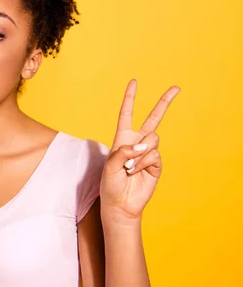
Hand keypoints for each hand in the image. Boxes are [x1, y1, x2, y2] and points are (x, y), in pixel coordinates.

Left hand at [100, 80, 179, 223]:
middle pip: (153, 119)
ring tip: (129, 168)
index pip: (127, 114)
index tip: (134, 82)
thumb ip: (122, 152)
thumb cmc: (110, 184)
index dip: (130, 98)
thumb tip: (142, 146)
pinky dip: (143, 163)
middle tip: (176, 88)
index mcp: (122, 138)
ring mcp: (148, 153)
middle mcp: (137, 143)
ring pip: (153, 140)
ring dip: (139, 154)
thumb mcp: (108, 166)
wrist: (120, 204)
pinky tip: (135, 172)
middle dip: (164, 103)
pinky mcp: (156, 164)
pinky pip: (154, 155)